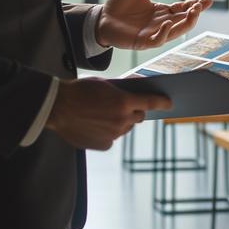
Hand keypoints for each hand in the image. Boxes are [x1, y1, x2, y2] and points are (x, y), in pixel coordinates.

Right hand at [45, 77, 171, 149]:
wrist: (58, 107)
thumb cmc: (80, 90)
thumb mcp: (104, 83)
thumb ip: (123, 89)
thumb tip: (139, 90)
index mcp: (124, 102)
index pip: (152, 103)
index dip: (163, 103)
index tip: (170, 103)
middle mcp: (122, 120)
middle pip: (138, 117)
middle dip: (135, 111)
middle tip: (124, 106)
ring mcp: (114, 134)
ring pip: (125, 128)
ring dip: (120, 122)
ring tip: (103, 114)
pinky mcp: (104, 145)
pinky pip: (113, 138)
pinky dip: (108, 132)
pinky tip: (95, 125)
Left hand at [97, 0, 212, 49]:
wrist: (100, 17)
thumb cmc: (118, 4)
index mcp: (161, 11)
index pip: (182, 8)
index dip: (195, 4)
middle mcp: (160, 23)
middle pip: (183, 20)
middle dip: (194, 14)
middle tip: (201, 5)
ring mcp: (152, 33)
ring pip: (175, 32)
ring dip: (185, 23)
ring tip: (193, 12)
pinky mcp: (142, 41)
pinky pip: (157, 40)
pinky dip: (164, 33)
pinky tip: (167, 22)